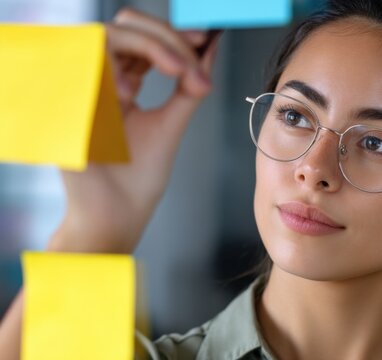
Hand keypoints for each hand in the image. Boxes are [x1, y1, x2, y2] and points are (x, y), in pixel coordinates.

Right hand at [49, 8, 221, 252]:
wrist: (119, 216)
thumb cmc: (139, 179)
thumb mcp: (171, 125)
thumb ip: (188, 88)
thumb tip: (210, 51)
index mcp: (121, 86)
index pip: (141, 40)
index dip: (171, 33)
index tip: (204, 38)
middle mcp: (101, 84)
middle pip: (124, 28)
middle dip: (165, 34)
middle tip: (197, 50)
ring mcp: (84, 91)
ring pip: (107, 37)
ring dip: (152, 45)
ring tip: (181, 71)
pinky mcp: (69, 101)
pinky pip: (88, 62)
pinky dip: (123, 64)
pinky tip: (148, 84)